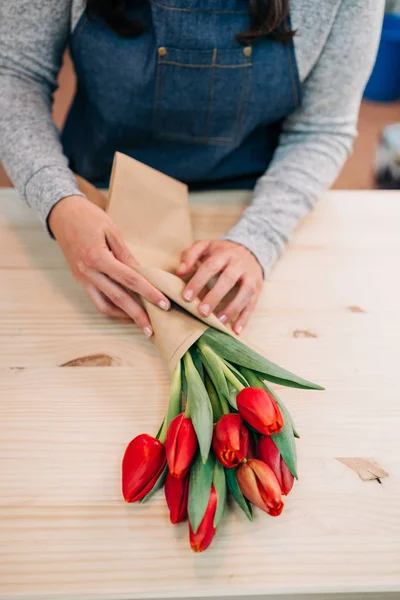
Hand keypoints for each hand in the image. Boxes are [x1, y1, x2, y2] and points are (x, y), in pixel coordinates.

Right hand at [49, 195, 169, 335]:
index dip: (149, 293)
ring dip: (123, 316)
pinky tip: (125, 312)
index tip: (164, 304)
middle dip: (138, 315)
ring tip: (140, 324)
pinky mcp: (80, 280)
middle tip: (153, 329)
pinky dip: (112, 309)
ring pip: (105, 305)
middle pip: (118, 298)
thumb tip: (142, 272)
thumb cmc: (88, 217)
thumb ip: (126, 253)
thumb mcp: (111, 230)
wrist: (62, 214)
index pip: (130, 279)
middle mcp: (88, 272)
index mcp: (98, 257)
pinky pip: (97, 300)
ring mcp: (82, 278)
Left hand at [177, 239, 262, 333]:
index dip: (198, 281)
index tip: (186, 297)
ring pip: (245, 292)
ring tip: (219, 321)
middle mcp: (239, 264)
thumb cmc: (221, 252)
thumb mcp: (205, 246)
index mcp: (224, 254)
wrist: (250, 249)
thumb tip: (179, 272)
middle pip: (228, 279)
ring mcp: (251, 276)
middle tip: (202, 312)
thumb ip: (189, 255)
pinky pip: (253, 304)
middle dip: (215, 296)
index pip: (210, 266)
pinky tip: (235, 330)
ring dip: (233, 308)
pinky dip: (245, 318)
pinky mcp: (258, 288)